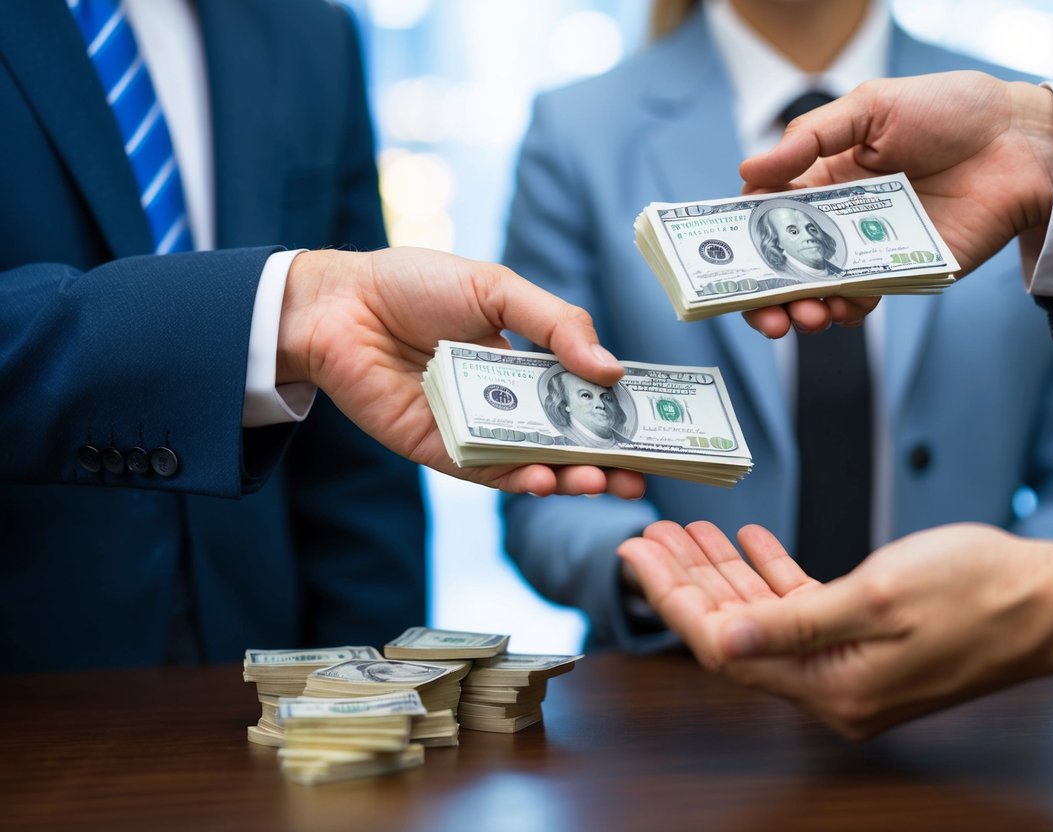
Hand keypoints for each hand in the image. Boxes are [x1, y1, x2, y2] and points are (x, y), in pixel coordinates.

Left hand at [277, 246, 645, 497]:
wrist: (341, 304)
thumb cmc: (416, 284)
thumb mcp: (498, 290)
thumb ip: (558, 324)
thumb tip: (612, 370)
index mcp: (525, 361)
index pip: (582, 396)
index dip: (617, 416)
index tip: (654, 432)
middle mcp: (505, 401)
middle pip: (565, 440)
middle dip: (604, 461)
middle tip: (639, 477)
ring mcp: (474, 429)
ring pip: (532, 463)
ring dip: (569, 476)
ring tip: (600, 480)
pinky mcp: (440, 450)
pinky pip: (486, 472)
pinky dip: (518, 479)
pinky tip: (545, 479)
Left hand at [618, 520, 1052, 739]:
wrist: (1052, 604)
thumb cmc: (977, 593)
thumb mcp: (878, 597)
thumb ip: (793, 622)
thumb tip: (720, 641)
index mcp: (829, 686)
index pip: (722, 647)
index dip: (673, 600)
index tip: (637, 555)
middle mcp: (831, 686)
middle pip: (735, 632)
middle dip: (688, 581)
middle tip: (652, 535)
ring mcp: (848, 665)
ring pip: (764, 617)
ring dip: (725, 573)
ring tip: (689, 530)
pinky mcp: (866, 641)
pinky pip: (802, 609)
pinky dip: (773, 574)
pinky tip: (749, 543)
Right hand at [737, 71, 1052, 335]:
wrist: (1022, 144)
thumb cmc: (949, 112)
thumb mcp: (871, 106)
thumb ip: (809, 139)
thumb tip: (747, 171)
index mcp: (821, 175)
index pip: (764, 213)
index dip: (741, 238)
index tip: (726, 261)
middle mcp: (836, 217)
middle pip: (783, 263)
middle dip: (764, 294)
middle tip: (765, 315)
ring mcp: (867, 248)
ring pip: (817, 289)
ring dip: (801, 310)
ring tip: (805, 317)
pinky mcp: (902, 271)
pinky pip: (863, 300)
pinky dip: (846, 312)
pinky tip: (842, 310)